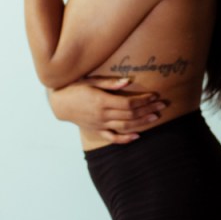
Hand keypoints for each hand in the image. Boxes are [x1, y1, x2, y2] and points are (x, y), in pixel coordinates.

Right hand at [47, 76, 167, 143]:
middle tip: (162, 105)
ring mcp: (100, 124)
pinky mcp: (97, 130)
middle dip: (148, 110)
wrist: (59, 103)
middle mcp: (102, 115)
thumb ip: (109, 83)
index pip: (128, 103)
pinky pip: (113, 138)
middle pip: (130, 115)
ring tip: (155, 118)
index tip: (154, 95)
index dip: (143, 100)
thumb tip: (128, 81)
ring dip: (142, 123)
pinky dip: (126, 138)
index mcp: (102, 101)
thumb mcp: (89, 80)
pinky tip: (137, 136)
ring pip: (125, 126)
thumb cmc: (74, 88)